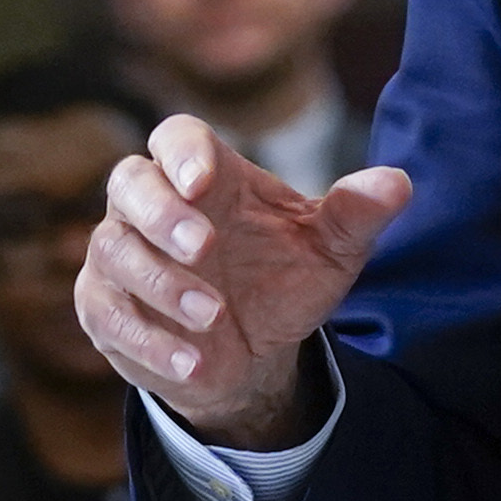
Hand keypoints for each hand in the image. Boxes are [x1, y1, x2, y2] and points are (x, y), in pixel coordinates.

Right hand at [75, 116, 415, 446]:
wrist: (253, 357)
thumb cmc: (283, 282)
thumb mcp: (329, 252)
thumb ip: (356, 215)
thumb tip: (397, 183)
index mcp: (206, 175)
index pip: (176, 137)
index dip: (182, 153)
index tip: (204, 182)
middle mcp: (152, 205)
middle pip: (128, 182)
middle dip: (161, 214)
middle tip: (204, 247)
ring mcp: (120, 255)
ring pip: (115, 250)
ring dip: (161, 284)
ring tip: (213, 317)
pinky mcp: (104, 307)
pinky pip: (108, 315)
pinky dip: (150, 340)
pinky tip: (193, 363)